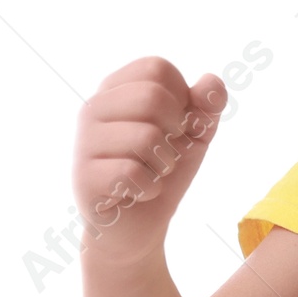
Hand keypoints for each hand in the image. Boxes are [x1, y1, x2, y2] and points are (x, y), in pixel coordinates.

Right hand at [73, 58, 227, 264]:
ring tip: (150, 174)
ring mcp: (84, 142)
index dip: (181, 98)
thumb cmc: (161, 173)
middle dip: (175, 133)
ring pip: (146, 137)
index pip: (157, 68)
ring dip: (164, 165)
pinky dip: (150, 189)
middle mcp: (94, 107)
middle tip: (164, 154)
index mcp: (117, 89)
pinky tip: (137, 193)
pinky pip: (133, 174)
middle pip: (153, 97)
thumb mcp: (193, 136)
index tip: (175, 126)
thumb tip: (213, 81)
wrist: (137, 229)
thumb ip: (206, 107)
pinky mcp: (84, 178)